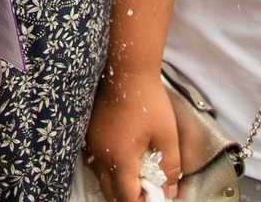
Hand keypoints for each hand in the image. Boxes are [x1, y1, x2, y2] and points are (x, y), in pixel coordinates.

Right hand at [86, 70, 182, 200]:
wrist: (127, 71)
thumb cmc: (145, 98)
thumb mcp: (167, 135)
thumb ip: (171, 167)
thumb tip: (170, 188)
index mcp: (120, 158)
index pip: (126, 197)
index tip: (152, 198)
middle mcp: (101, 154)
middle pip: (110, 192)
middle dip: (127, 197)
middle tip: (145, 191)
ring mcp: (92, 143)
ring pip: (99, 177)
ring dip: (115, 183)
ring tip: (134, 175)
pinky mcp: (89, 133)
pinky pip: (93, 160)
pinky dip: (105, 167)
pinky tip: (118, 159)